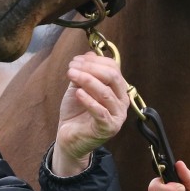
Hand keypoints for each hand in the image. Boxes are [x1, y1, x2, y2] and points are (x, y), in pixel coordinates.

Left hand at [51, 52, 130, 175]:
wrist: (68, 137)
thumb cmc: (75, 112)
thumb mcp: (78, 87)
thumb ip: (85, 72)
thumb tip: (89, 53)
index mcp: (117, 89)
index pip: (113, 68)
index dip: (94, 61)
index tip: (75, 60)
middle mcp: (121, 101)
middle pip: (113, 77)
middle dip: (91, 68)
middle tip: (72, 67)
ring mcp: (117, 116)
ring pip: (106, 93)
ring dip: (87, 80)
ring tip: (71, 74)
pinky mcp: (109, 128)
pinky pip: (101, 111)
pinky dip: (88, 100)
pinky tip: (77, 93)